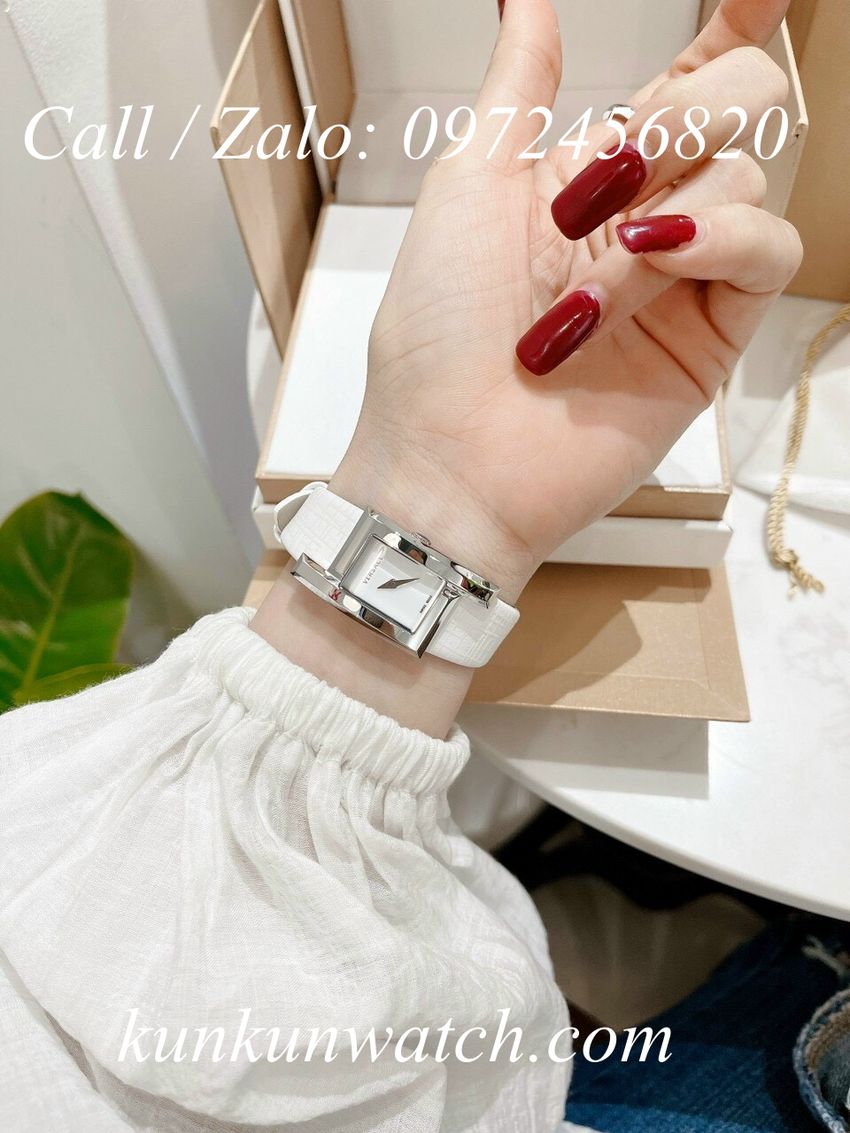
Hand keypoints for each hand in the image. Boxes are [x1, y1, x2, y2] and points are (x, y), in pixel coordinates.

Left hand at [333, 0, 801, 600]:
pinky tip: (658, 259)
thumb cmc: (437, 335)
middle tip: (612, 172)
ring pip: (749, 178)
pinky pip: (768, 252)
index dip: (730, 30)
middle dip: (689, 112)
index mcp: (583, 176)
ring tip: (581, 292)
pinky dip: (719, 241)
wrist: (452, 455)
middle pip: (737, 111)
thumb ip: (517, 89)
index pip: (682, 84)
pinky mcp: (711, 338)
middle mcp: (642, 218)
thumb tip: (527, 2)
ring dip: (661, 216)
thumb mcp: (469, 186)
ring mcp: (680, 279)